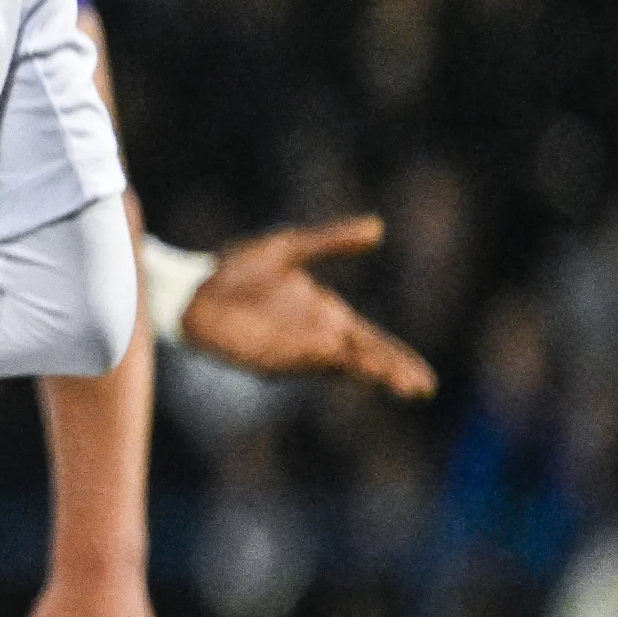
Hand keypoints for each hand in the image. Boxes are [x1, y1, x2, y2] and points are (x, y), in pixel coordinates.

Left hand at [181, 216, 437, 398]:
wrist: (191, 287)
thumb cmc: (235, 269)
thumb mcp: (289, 248)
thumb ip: (332, 240)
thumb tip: (378, 228)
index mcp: (325, 313)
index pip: (372, 341)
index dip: (398, 358)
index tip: (426, 378)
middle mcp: (316, 337)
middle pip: (363, 358)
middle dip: (391, 372)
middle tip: (423, 388)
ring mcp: (294, 350)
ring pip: (340, 366)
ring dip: (367, 374)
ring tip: (398, 384)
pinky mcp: (270, 358)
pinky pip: (305, 363)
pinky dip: (328, 364)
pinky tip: (349, 363)